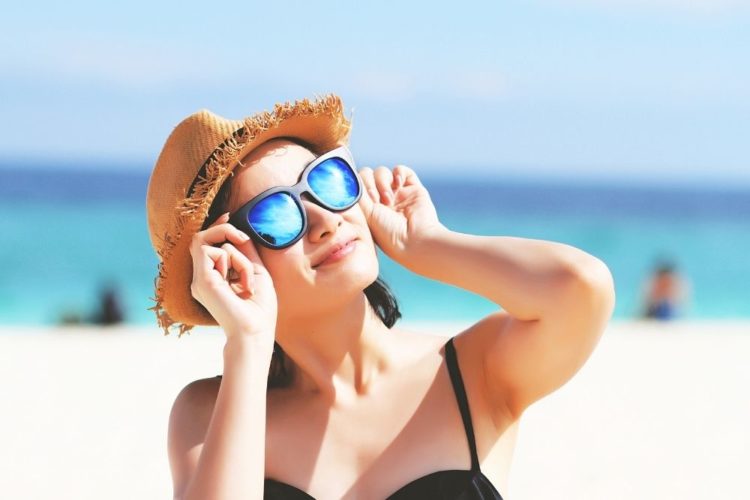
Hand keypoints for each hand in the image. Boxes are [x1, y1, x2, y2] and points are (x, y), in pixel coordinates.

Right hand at [189, 213, 277, 340]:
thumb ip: (246, 252)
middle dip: (223, 229)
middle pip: (202, 238)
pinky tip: (241, 283)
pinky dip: (234, 260)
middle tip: (243, 239)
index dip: (215, 227)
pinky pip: (213, 250)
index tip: (228, 215)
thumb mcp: (257, 272)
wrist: (256, 331)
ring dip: (237, 255)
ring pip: (209, 242)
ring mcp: (199, 279)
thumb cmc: (260, 309)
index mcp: (213, 279)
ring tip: (247, 277)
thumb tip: (239, 232)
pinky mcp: (202, 279)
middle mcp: (202, 279)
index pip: (206, 245)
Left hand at [357, 165, 444, 264]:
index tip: (363, 198)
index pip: (357, 185)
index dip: (357, 186)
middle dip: (369, 184)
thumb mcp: (365, 215)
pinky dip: (398, 173)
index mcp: (367, 208)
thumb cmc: (387, 233)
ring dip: (382, 182)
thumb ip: (358, 194)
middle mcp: (381, 200)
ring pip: (382, 172)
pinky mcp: (412, 188)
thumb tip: (351, 177)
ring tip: (388, 200)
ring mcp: (397, 194)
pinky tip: (398, 183)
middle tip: (376, 200)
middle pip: (368, 175)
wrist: (415, 240)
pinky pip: (401, 170)